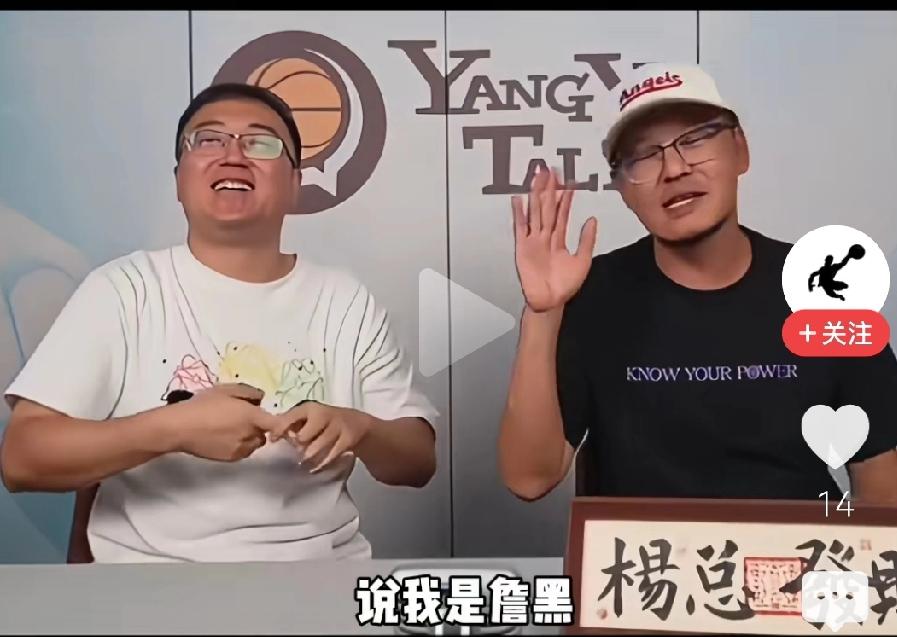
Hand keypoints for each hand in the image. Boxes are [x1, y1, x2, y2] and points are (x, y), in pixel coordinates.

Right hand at [169, 383, 279, 461]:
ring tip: (231, 428)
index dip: (280, 424)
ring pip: (254, 444)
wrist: (180, 428)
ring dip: (250, 437)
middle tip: (242, 418)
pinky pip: (243, 452)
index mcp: (252, 416)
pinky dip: (239, 446)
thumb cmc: (202, 405)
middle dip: (258, 427)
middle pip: (264, 433)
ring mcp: (240, 449)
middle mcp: (250, 435)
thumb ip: (248, 392)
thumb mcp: (226, 390)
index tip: (274, 421)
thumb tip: (261, 399)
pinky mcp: (230, 459)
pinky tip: (223, 437)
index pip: (277, 424)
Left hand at [270, 401, 373, 472]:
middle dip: (299, 446)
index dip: (279, 430)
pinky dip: (322, 463)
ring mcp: (336, 426)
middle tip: (298, 451)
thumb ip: (291, 424)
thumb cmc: (324, 422)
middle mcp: (322, 414)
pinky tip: (317, 466)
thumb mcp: (308, 418)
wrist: (356, 423)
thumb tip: (271, 434)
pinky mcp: (348, 438)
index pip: (290, 418)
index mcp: (309, 408)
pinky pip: (331, 455)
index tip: (272, 440)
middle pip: (303, 437)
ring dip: (309, 458)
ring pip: (316, 448)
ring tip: (305, 462)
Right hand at [512, 168, 597, 311]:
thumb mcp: (583, 260)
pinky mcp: (523, 247)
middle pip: (547, 208)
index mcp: (559, 239)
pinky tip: (518, 200)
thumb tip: (592, 220)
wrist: (550, 301)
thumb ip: (586, 240)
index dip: (565, 197)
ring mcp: (533, 240)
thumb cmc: (565, 285)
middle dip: (549, 189)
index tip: (568, 181)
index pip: (562, 213)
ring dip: (536, 195)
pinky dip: (519, 214)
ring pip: (535, 213)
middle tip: (550, 170)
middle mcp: (545, 236)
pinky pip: (520, 227)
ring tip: (537, 178)